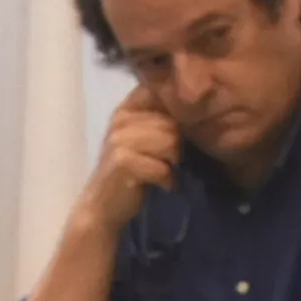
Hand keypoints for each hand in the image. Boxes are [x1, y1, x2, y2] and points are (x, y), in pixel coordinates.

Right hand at [79, 85, 181, 231]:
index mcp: (127, 108)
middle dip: (177, 144)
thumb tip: (198, 104)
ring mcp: (119, 139)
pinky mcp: (123, 161)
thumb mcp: (143, 139)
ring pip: (170, 142)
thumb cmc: (130, 171)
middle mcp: (120, 119)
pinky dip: (166, 180)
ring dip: (172, 163)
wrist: (103, 206)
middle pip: (172, 122)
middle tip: (166, 161)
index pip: (161, 94)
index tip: (175, 133)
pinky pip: (163, 167)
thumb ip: (162, 119)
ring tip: (162, 171)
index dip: (178, 112)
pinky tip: (158, 184)